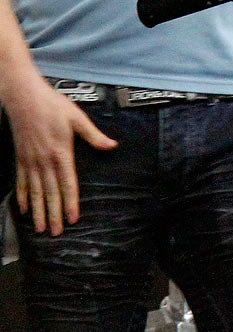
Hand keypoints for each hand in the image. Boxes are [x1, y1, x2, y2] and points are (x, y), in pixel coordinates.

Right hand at [5, 76, 116, 234]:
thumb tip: (112, 145)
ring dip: (38, 211)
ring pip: (34, 192)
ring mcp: (30, 162)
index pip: (67, 183)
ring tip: (41, 228)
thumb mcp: (78, 118)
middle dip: (54, 214)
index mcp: (61, 153)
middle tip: (56, 233)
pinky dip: (22, 198)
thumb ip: (94, 135)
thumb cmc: (53, 106)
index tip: (73, 219)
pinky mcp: (20, 159)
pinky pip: (20, 183)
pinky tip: (24, 210)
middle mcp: (44, 161)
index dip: (70, 202)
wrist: (24, 98)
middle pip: (50, 193)